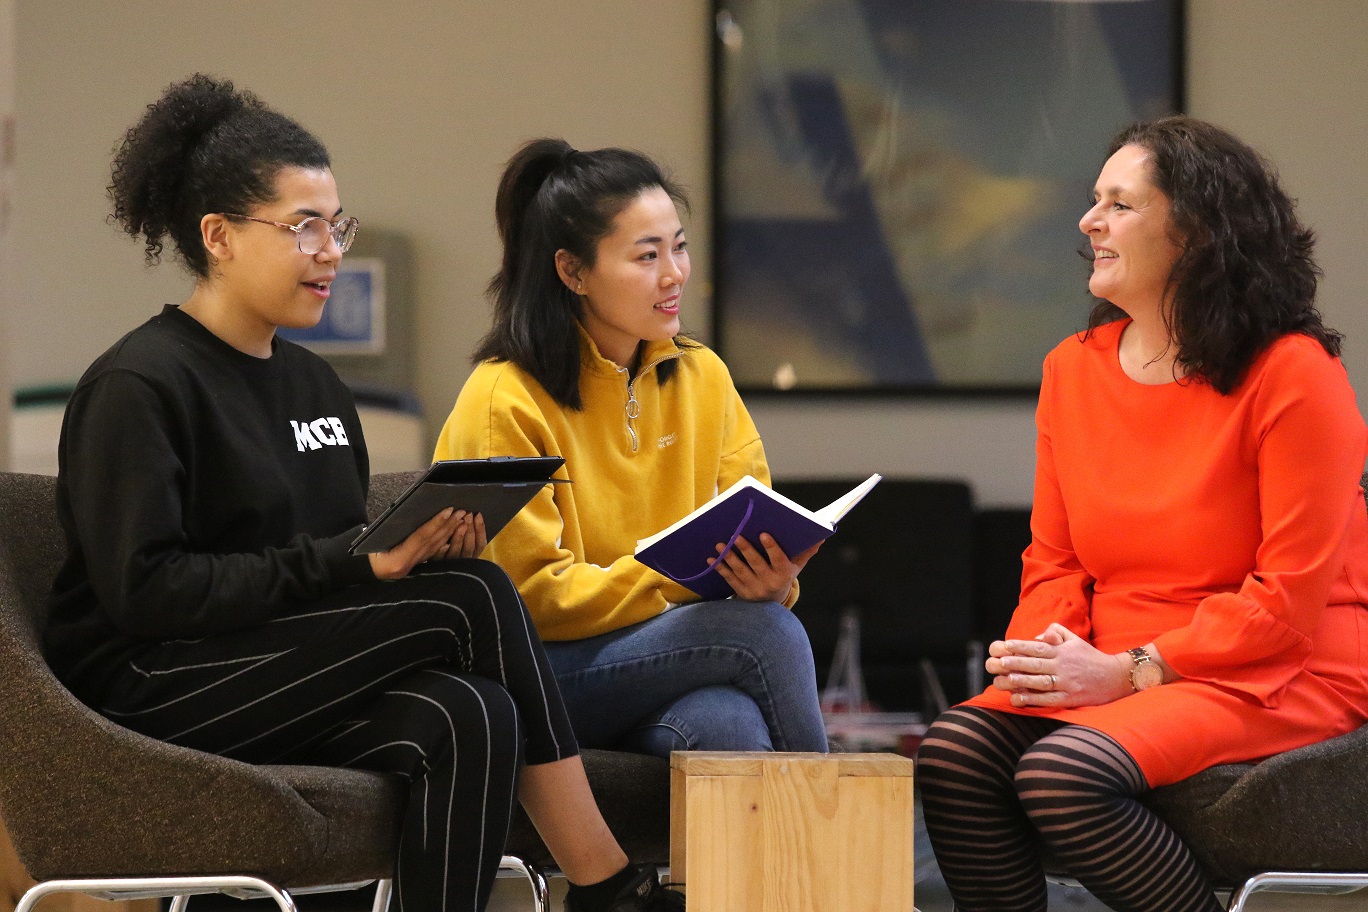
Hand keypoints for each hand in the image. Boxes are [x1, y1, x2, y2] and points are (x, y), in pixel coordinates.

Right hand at [367, 508, 465, 579]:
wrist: (360, 572)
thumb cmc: (365, 552)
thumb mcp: (376, 540)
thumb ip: (396, 530)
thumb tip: (414, 513)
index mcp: (398, 560)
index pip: (421, 537)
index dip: (436, 523)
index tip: (449, 511)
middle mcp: (408, 566)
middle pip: (432, 542)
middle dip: (448, 526)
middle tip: (462, 512)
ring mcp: (413, 568)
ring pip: (435, 547)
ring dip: (449, 532)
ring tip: (461, 519)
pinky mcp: (415, 567)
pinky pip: (432, 553)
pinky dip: (443, 542)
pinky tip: (454, 533)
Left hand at [438, 512, 486, 559]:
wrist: (439, 566)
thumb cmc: (452, 548)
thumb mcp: (464, 542)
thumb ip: (468, 533)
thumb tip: (472, 515)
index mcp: (472, 555)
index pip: (480, 543)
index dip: (480, 529)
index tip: (478, 515)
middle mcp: (463, 560)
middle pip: (469, 547)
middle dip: (470, 530)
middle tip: (468, 515)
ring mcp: (451, 563)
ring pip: (457, 552)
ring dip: (459, 538)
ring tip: (460, 524)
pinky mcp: (438, 563)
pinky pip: (441, 558)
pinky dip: (443, 551)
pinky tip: (444, 543)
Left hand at [711, 533, 820, 602]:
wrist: (771, 607)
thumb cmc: (784, 578)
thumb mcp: (796, 567)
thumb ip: (806, 552)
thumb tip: (823, 535)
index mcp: (784, 574)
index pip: (778, 559)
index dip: (771, 547)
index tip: (763, 534)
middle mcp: (769, 583)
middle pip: (756, 564)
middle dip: (746, 550)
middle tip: (736, 535)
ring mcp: (753, 589)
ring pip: (741, 571)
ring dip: (729, 558)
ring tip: (720, 545)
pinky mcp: (741, 592)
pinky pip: (729, 579)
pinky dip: (720, 569)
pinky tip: (711, 559)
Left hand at [987, 623, 1131, 707]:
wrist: (1115, 677)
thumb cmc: (1090, 657)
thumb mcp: (1074, 639)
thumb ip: (1055, 632)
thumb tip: (1037, 637)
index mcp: (1062, 651)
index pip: (1038, 647)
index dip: (1020, 646)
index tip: (1005, 645)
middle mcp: (1063, 666)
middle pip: (1036, 664)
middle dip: (1015, 663)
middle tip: (998, 662)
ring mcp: (1066, 683)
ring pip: (1040, 682)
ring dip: (1021, 681)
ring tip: (1005, 679)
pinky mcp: (1070, 698)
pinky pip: (1048, 699)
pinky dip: (1033, 699)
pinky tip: (1019, 698)